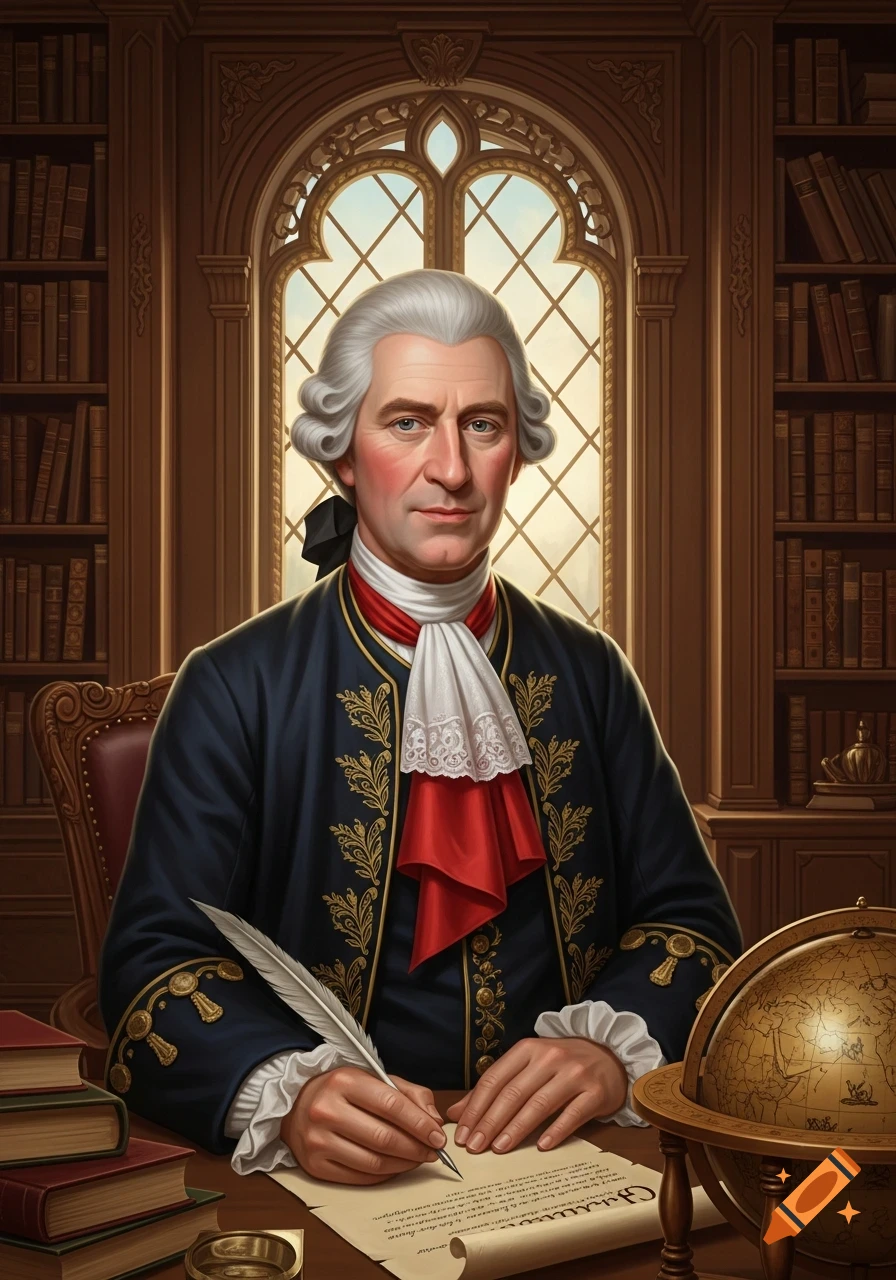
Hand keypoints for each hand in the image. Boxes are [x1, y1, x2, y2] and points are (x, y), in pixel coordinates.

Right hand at [281, 1066, 446, 1184]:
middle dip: (416, 1148)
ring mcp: (318, 1141)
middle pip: (384, 1138)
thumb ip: (409, 1094)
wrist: (296, 1105)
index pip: (391, 1105)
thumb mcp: (374, 1078)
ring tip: (417, 1160)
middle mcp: (327, 1111)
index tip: (438, 1136)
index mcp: (345, 1082)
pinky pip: (359, 1177)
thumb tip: (433, 1121)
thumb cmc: (342, 1091)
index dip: (420, 1124)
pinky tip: (395, 1167)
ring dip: (403, 1164)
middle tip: (433, 1152)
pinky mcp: (315, 1166)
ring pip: (373, 1162)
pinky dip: (384, 1175)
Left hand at [446, 1037, 627, 1155]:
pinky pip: (572, 1114)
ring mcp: (574, 1074)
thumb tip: (456, 1113)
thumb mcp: (527, 1067)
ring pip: (539, 1104)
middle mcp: (549, 1058)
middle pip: (513, 1093)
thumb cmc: (561, 1065)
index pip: (494, 1079)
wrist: (609, 1054)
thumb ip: (494, 1088)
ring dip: (516, 1129)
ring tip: (498, 1149)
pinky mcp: (595, 1092)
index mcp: (527, 1049)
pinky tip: (541, 1146)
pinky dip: (556, 1131)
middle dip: (490, 1122)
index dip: (476, 1107)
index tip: (462, 1134)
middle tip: (474, 1148)